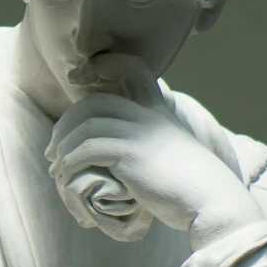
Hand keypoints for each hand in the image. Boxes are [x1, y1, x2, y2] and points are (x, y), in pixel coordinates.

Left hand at [47, 65, 262, 247]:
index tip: (80, 75)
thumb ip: (153, 149)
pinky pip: (88, 147)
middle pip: (96, 102)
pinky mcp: (131, 153)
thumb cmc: (194, 190)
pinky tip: (65, 175)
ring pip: (86, 125)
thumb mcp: (175, 159)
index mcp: (161, 113)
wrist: (212, 203)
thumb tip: (129, 162)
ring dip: (63, 146)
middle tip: (54, 150)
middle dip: (67, 123)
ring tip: (56, 167)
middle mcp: (149, 116)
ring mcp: (141, 133)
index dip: (107, 64)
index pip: (135, 70)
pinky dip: (70, 160)